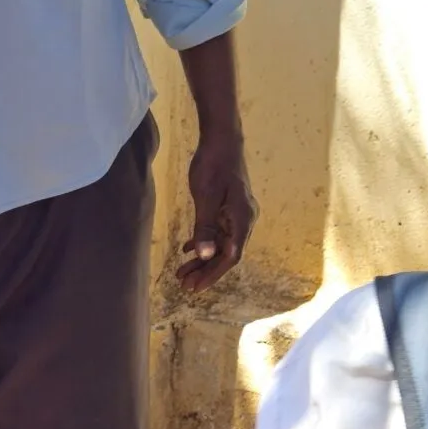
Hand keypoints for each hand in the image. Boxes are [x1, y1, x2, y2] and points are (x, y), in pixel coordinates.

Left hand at [177, 131, 255, 291]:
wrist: (222, 140)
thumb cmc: (213, 166)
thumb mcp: (206, 197)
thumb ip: (205, 227)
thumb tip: (206, 256)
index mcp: (242, 219)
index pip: (230, 256)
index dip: (212, 274)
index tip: (194, 288)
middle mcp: (244, 219)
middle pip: (226, 253)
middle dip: (206, 270)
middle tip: (184, 285)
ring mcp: (238, 213)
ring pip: (221, 244)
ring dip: (203, 258)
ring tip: (183, 272)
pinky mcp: (229, 207)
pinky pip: (219, 232)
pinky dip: (205, 242)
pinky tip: (189, 249)